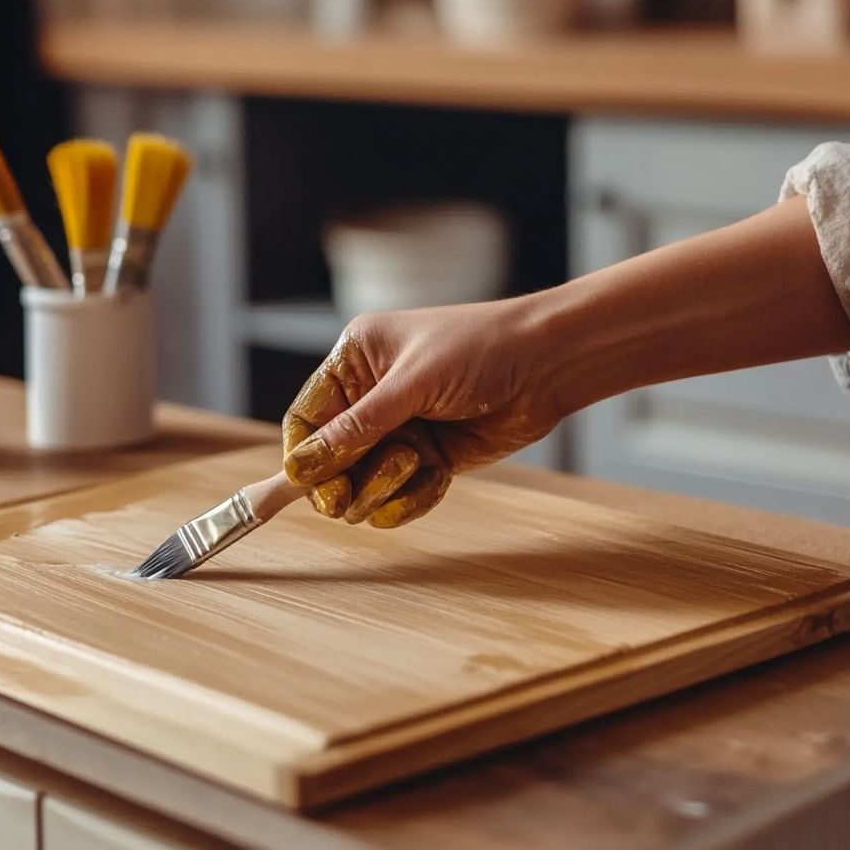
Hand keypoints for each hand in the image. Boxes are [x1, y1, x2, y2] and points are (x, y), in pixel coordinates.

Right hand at [282, 298, 562, 527]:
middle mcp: (371, 397)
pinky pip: (399, 498)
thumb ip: (356, 429)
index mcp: (356, 362)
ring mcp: (400, 431)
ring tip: (417, 461)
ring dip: (384, 485)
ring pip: (362, 485)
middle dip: (343, 480)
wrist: (548, 365)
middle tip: (351, 500)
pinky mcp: (429, 460)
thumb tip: (301, 467)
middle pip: (327, 461)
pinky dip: (413, 498)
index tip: (309, 485)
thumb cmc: (481, 350)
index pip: (305, 418)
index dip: (303, 456)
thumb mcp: (412, 385)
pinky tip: (438, 478)